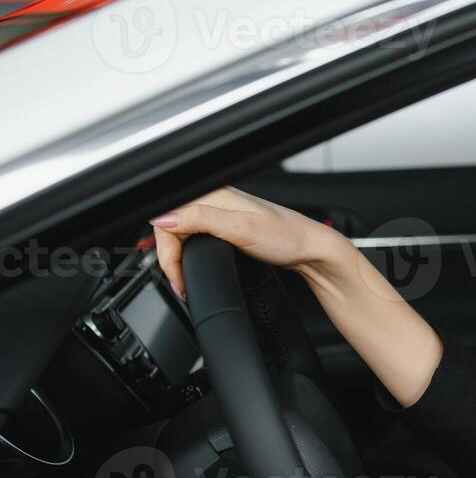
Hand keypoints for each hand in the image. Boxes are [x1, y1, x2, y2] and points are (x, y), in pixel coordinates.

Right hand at [149, 186, 347, 298]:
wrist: (311, 250)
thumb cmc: (286, 237)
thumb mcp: (240, 229)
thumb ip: (200, 220)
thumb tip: (164, 219)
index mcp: (213, 194)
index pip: (167, 216)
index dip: (166, 249)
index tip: (176, 273)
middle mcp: (214, 200)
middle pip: (171, 227)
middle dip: (170, 258)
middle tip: (181, 283)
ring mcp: (219, 214)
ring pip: (181, 234)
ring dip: (178, 258)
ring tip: (184, 280)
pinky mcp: (225, 227)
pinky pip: (195, 238)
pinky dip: (190, 255)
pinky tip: (194, 266)